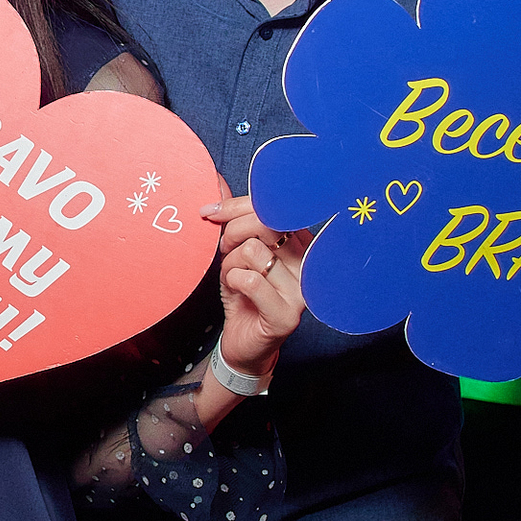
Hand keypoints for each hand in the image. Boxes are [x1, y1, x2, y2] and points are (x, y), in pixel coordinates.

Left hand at [202, 193, 308, 375]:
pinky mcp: (288, 314)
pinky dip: (233, 281)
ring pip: (254, 251)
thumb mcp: (233, 250)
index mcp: (301, 239)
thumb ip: (230, 216)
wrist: (244, 343)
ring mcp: (302, 288)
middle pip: (266, 223)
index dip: (238, 205)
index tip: (211, 212)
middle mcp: (309, 260)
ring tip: (233, 277)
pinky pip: (252, 280)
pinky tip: (236, 290)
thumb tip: (213, 177)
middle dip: (231, 232)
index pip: (274, 206)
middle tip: (221, 249)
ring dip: (230, 264)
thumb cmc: (243, 293)